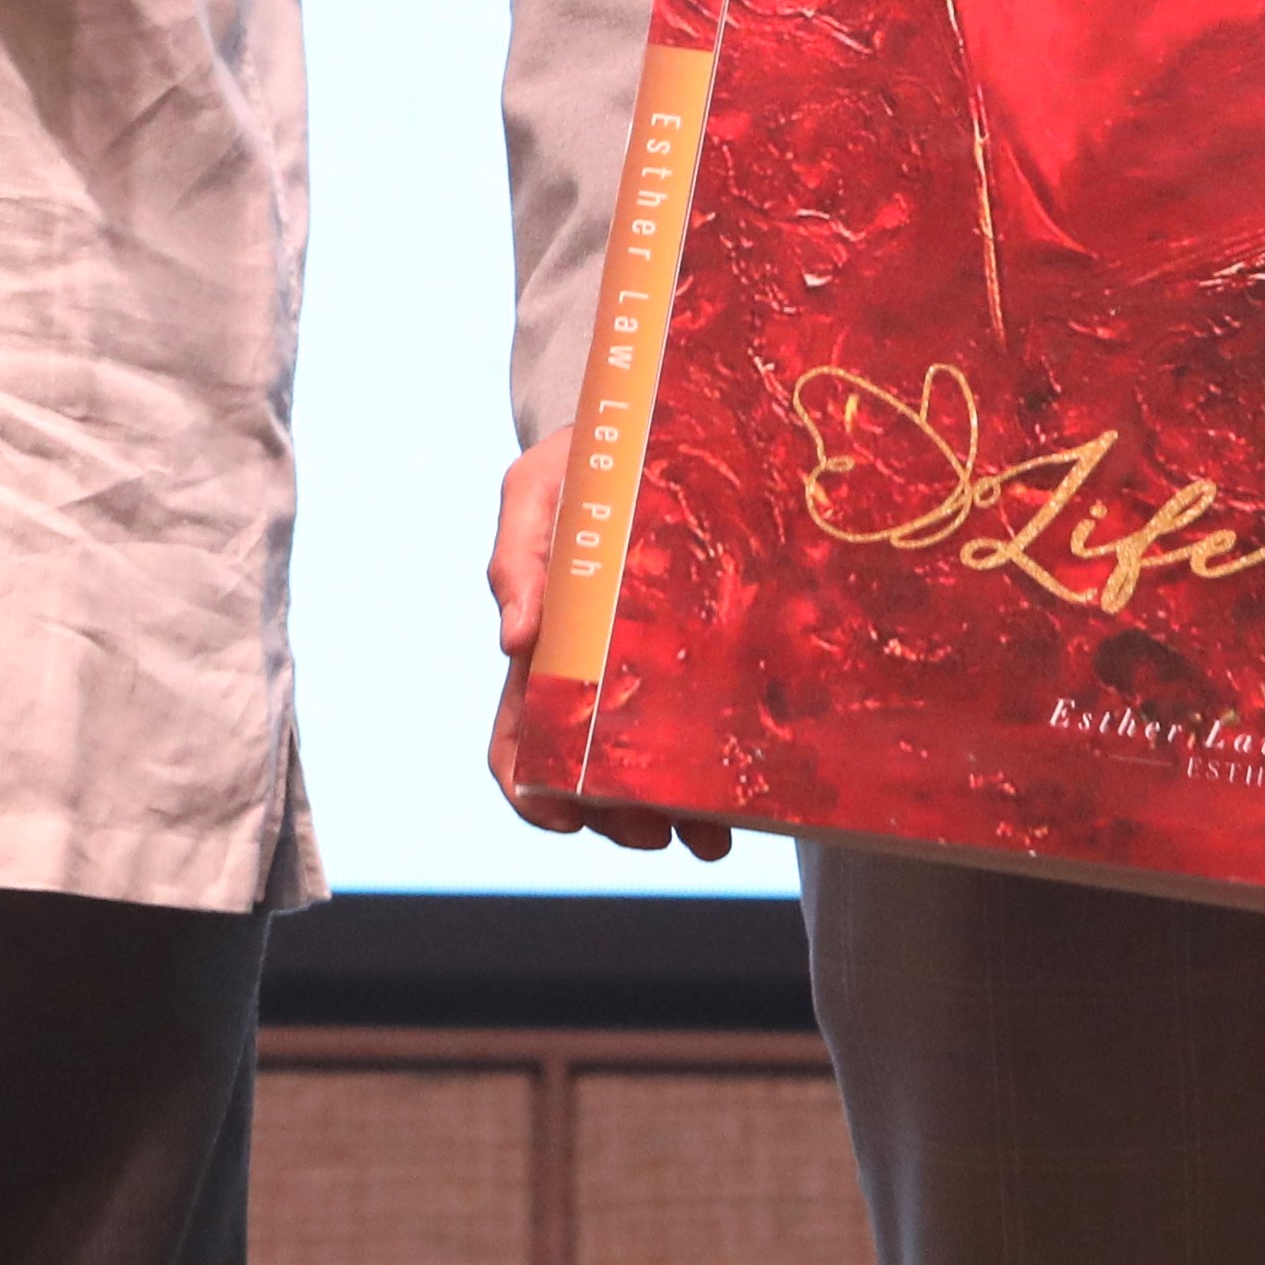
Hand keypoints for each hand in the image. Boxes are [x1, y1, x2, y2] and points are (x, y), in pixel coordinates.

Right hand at [480, 445, 734, 859]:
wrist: (645, 427)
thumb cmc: (577, 461)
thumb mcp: (535, 491)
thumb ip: (518, 558)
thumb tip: (513, 640)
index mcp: (543, 646)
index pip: (518, 739)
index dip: (530, 790)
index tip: (562, 819)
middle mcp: (595, 675)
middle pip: (592, 775)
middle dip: (618, 819)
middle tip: (656, 832)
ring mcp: (653, 670)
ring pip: (654, 769)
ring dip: (674, 814)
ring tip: (710, 837)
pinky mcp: (708, 656)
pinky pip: (710, 726)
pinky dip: (723, 771)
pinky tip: (751, 792)